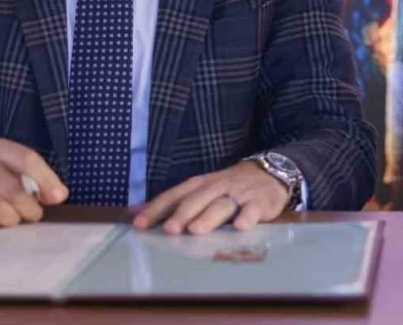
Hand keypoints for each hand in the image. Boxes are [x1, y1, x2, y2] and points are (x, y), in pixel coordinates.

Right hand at [0, 137, 67, 229]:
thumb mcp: (4, 167)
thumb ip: (34, 178)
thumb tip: (60, 195)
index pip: (27, 159)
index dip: (47, 180)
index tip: (58, 197)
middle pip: (14, 191)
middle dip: (30, 209)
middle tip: (32, 215)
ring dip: (12, 221)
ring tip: (12, 219)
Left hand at [132, 161, 288, 234]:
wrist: (270, 172)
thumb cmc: (228, 186)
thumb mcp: (200, 189)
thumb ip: (170, 202)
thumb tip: (132, 213)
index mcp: (200, 184)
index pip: (175, 195)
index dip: (157, 209)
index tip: (139, 224)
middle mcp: (217, 186)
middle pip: (197, 199)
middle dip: (182, 214)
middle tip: (169, 229)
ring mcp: (239, 194)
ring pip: (222, 204)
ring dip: (208, 217)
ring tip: (196, 230)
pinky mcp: (260, 202)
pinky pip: (253, 209)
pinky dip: (247, 217)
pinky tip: (240, 226)